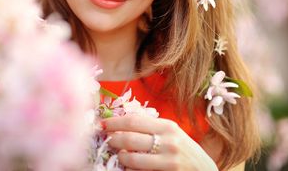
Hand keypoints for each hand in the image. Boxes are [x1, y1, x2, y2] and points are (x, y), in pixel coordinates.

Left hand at [103, 114, 218, 170]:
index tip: (102, 124)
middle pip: (129, 139)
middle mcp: (169, 143)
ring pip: (131, 159)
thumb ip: (151, 127)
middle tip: (107, 140)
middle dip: (113, 140)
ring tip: (120, 155)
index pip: (133, 121)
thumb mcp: (172, 134)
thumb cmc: (184, 150)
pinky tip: (130, 168)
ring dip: (120, 157)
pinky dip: (130, 170)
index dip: (114, 122)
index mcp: (168, 127)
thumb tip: (120, 121)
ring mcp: (168, 162)